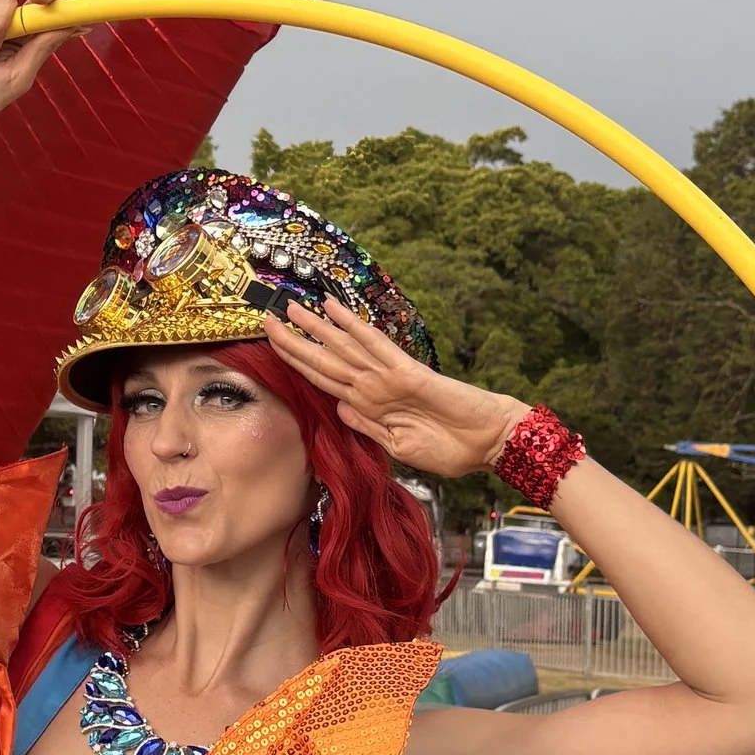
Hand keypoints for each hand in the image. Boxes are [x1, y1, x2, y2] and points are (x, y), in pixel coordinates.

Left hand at [264, 295, 530, 481]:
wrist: (488, 443)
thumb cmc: (451, 447)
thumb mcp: (400, 446)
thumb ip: (368, 427)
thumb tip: (340, 409)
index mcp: (368, 406)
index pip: (323, 380)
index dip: (297, 363)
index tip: (271, 347)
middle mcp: (373, 387)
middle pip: (324, 360)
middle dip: (294, 341)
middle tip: (265, 319)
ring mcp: (387, 377)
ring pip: (341, 348)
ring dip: (314, 328)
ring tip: (288, 307)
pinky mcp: (406, 371)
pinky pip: (373, 344)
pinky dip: (351, 325)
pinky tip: (332, 308)